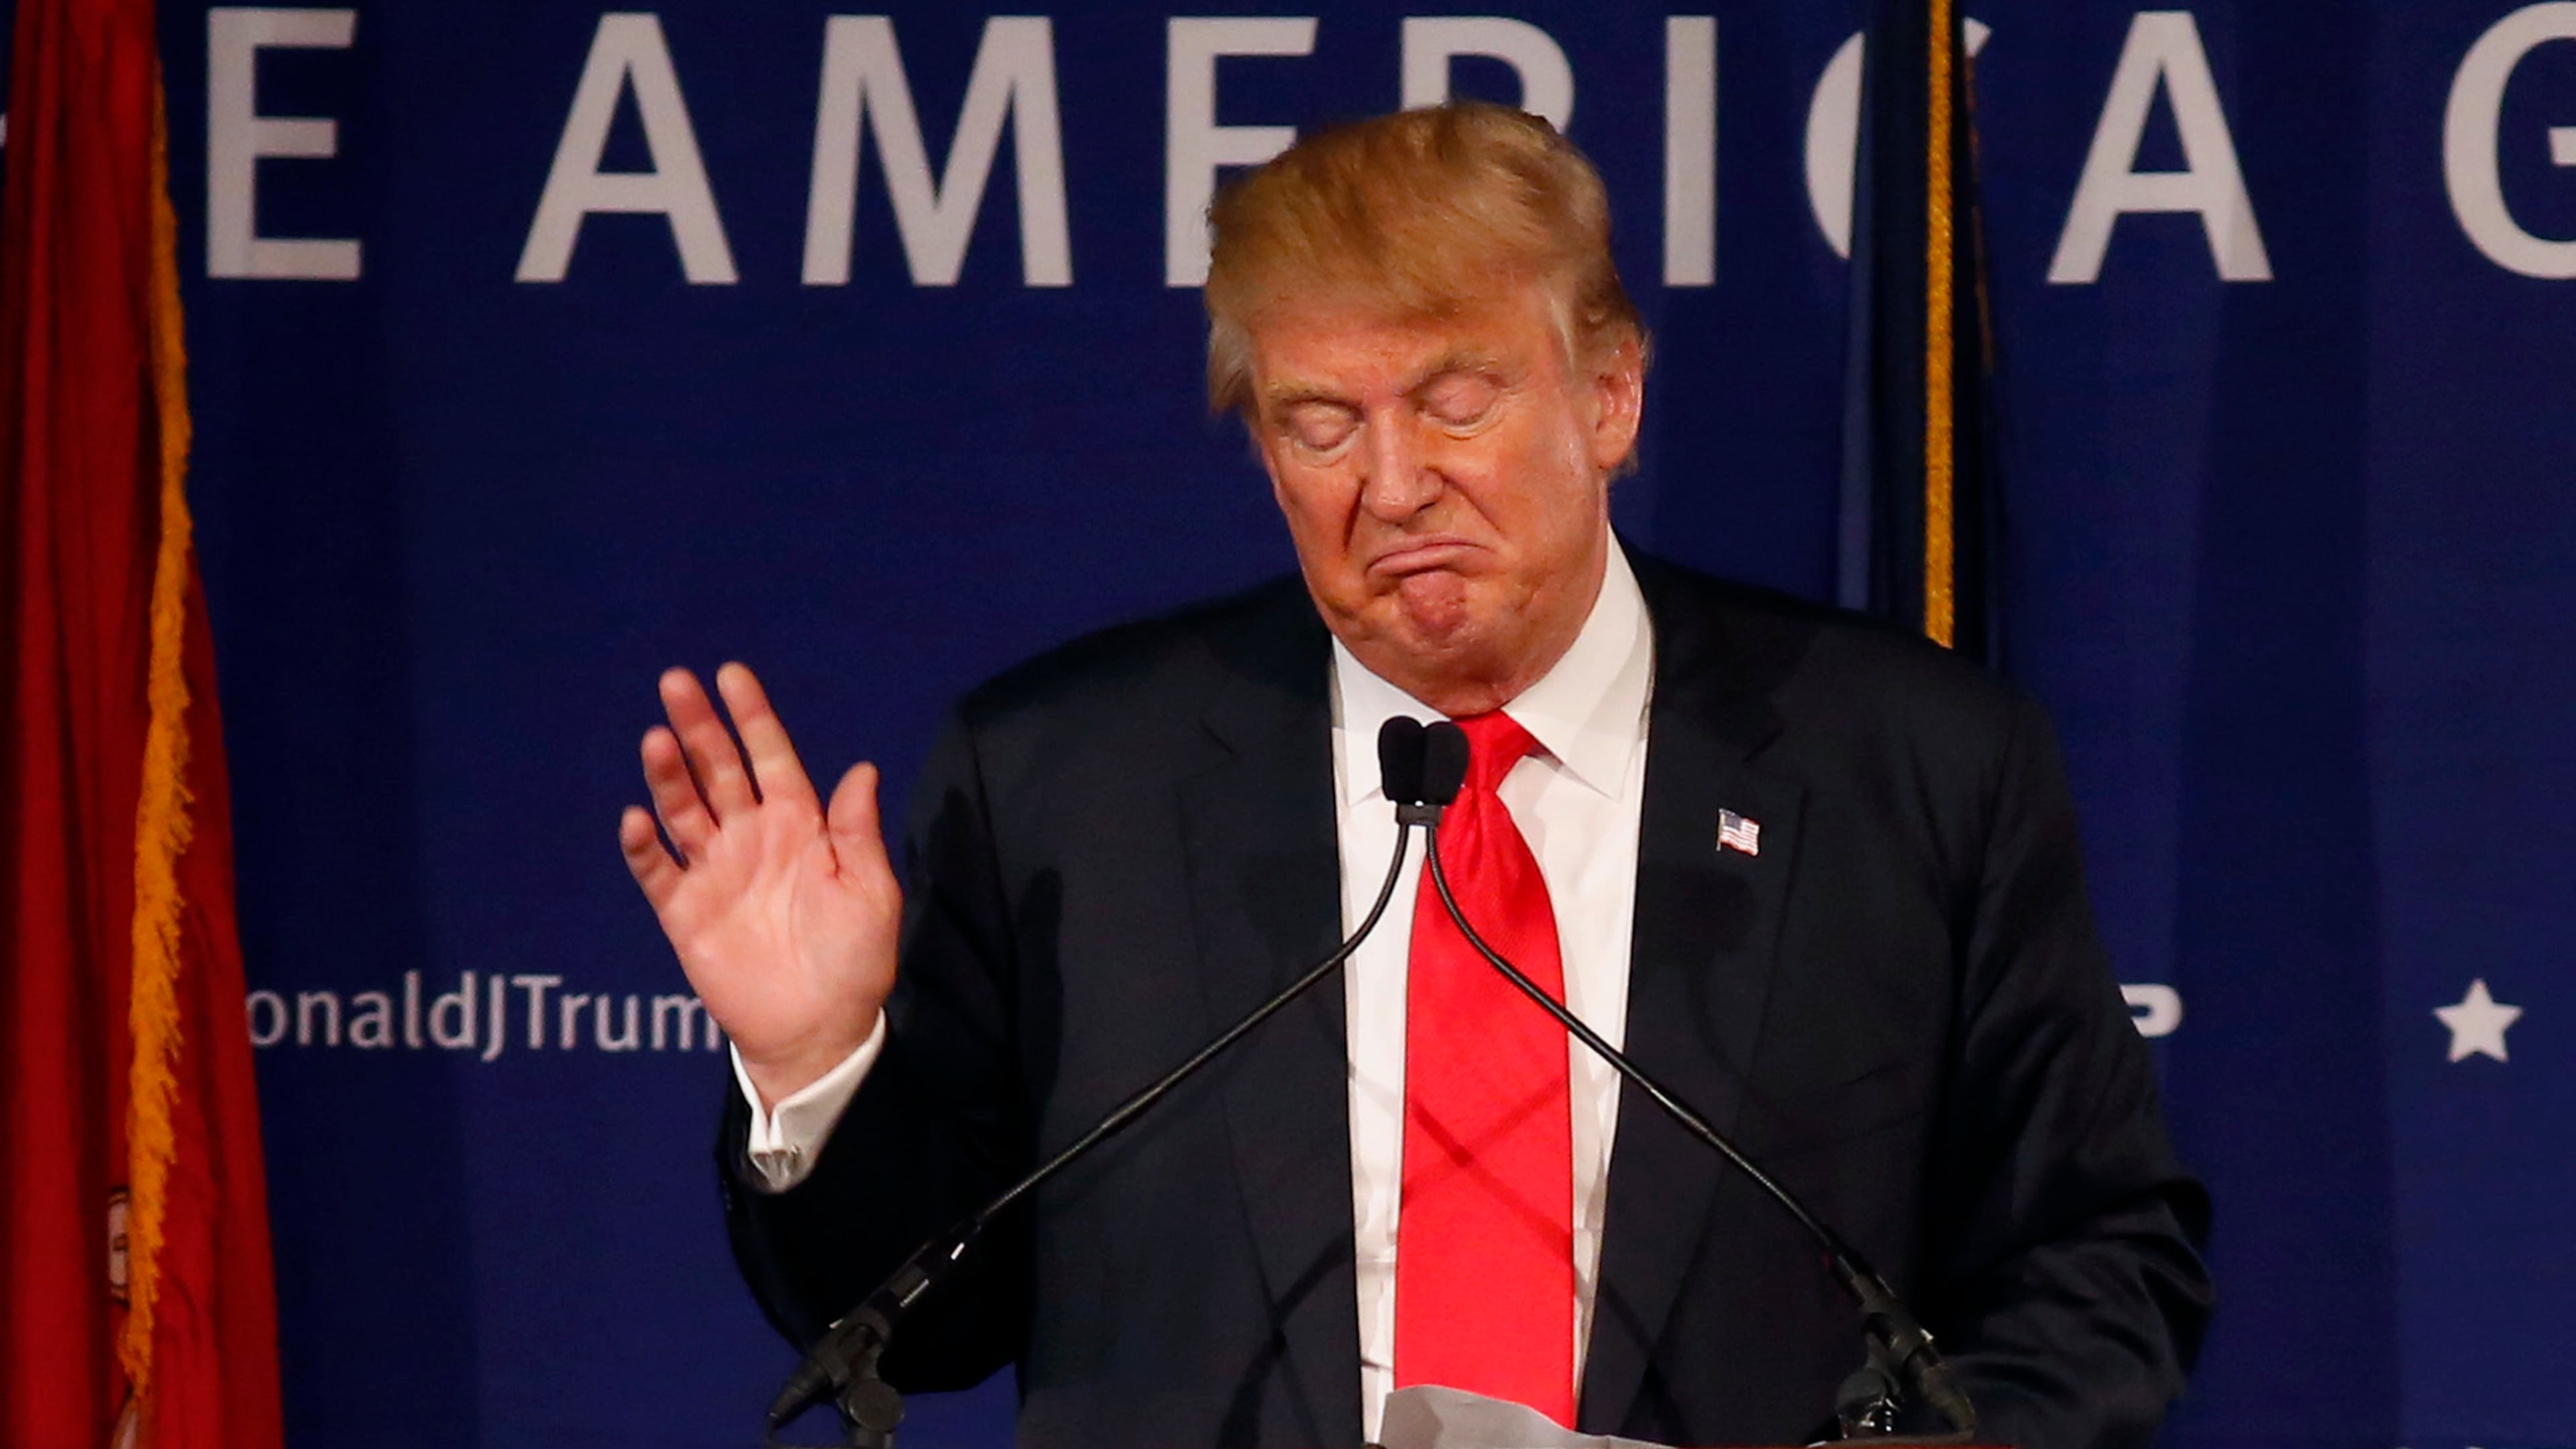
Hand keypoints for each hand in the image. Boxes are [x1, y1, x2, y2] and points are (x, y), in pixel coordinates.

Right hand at [619, 663, 898, 1105]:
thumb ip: (856, 833)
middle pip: (719, 770)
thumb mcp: (870, 893)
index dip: (752, 717)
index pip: (771, 757)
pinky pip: (657, 871)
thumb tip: (861, 769)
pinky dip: (643, 845)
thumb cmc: (854, 960)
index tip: (731, 674)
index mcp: (800, 826)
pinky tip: (637, 819)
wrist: (818, 1030)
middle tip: (676, 682)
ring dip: (668, 775)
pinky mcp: (684, 912)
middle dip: (699, 727)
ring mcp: (714, 872)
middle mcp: (751, 838)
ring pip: (683, 809)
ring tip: (657, 739)